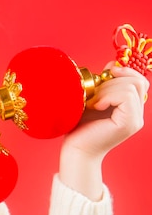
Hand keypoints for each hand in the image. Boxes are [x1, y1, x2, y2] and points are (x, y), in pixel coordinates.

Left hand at [59, 64, 148, 198]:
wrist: (75, 150)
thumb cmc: (79, 127)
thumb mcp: (92, 100)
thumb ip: (104, 85)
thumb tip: (112, 64)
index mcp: (130, 108)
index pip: (138, 81)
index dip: (123, 72)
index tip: (104, 74)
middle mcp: (137, 114)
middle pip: (136, 81)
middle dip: (112, 81)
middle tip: (93, 95)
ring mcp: (135, 119)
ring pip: (131, 87)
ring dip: (107, 90)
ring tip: (92, 102)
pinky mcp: (129, 123)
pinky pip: (126, 96)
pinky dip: (108, 96)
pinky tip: (95, 106)